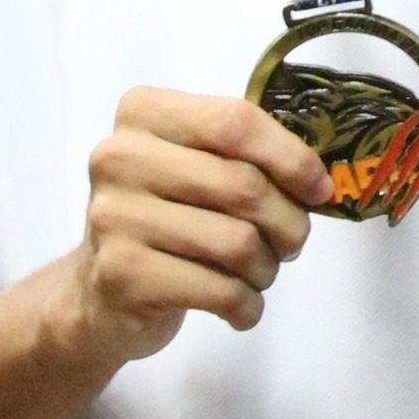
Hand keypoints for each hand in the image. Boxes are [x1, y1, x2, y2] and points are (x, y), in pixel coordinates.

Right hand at [58, 86, 329, 364]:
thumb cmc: (165, 219)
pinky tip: (240, 306)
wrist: (99, 293)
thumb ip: (247, 157)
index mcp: (144, 112)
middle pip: (244, 185)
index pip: (236, 122)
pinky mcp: (121, 274)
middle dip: (288, 223)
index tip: (319, 189)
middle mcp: (120, 156)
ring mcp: (115, 216)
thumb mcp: (195, 167)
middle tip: (291, 243)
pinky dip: (246, 305)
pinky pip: (219, 290)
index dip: (292, 158)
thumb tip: (320, 182)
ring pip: (237, 243)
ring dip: (267, 269)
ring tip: (258, 274)